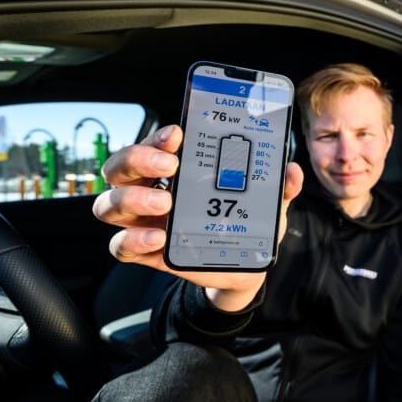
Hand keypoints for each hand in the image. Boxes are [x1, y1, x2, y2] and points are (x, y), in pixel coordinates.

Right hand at [91, 124, 303, 310]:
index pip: (154, 143)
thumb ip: (279, 187)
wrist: (244, 267)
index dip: (158, 135)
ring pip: (110, 205)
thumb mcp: (266, 203)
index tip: (178, 134)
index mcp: (176, 169)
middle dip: (138, 159)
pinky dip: (133, 241)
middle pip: (120, 166)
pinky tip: (158, 239)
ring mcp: (144, 221)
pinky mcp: (146, 252)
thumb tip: (291, 170)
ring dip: (131, 200)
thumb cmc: (246, 222)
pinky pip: (120, 246)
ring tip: (165, 206)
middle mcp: (151, 189)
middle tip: (170, 166)